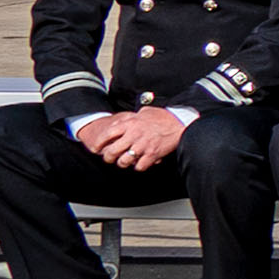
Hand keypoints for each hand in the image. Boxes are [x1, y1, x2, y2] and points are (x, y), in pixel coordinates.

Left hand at [75, 105, 189, 171]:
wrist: (181, 123)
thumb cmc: (164, 117)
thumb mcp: (145, 112)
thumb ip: (131, 117)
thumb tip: (123, 119)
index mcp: (130, 123)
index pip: (107, 134)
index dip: (99, 143)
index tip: (97, 148)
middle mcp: (134, 135)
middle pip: (112, 151)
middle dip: (108, 157)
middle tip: (110, 158)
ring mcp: (143, 145)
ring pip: (123, 161)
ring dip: (123, 163)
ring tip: (125, 161)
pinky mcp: (152, 154)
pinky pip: (139, 166)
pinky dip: (139, 166)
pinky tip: (141, 162)